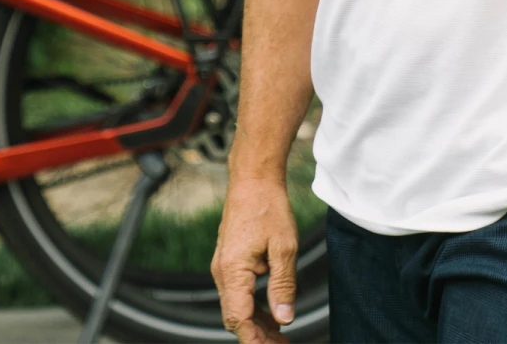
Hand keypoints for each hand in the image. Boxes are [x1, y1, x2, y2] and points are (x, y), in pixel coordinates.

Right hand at [212, 174, 298, 342]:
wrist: (253, 179)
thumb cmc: (268, 207)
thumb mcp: (284, 247)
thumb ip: (283, 285)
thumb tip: (285, 318)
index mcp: (232, 271)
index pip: (239, 319)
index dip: (256, 339)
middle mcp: (222, 272)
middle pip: (236, 317)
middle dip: (258, 336)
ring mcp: (224, 267)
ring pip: (237, 307)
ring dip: (257, 323)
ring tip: (281, 335)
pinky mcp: (230, 262)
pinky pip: (239, 293)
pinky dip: (254, 307)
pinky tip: (272, 313)